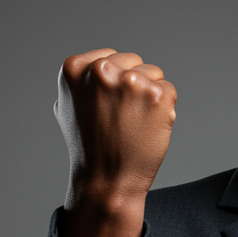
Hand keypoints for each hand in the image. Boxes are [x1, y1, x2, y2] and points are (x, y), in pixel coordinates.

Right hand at [54, 49, 176, 236]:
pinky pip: (169, 90)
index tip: (108, 107)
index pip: (112, 57)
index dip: (115, 83)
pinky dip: (165, 109)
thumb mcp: (68, 106)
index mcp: (76, 68)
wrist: (107, 180)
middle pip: (135, 62)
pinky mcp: (157, 96)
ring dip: (150, 96)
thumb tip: (93, 66)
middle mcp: (102, 70)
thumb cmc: (89, 147)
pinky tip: (148, 127)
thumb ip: (82, 81)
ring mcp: (131, 82)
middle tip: (123, 118)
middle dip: (134, 86)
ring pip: (154, 74)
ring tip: (134, 123)